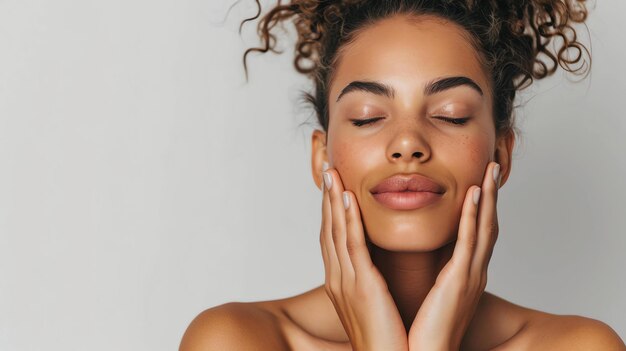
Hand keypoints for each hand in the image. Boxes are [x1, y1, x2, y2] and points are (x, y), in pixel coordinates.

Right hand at [320, 163, 408, 350]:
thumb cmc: (387, 338)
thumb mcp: (374, 304)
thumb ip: (371, 281)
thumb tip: (376, 266)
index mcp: (341, 283)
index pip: (332, 239)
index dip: (331, 211)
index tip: (334, 187)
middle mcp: (337, 279)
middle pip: (328, 230)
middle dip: (327, 199)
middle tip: (327, 170)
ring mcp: (346, 282)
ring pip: (335, 232)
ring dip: (334, 200)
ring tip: (333, 174)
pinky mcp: (361, 286)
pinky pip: (352, 246)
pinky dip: (348, 220)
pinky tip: (348, 199)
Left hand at [407, 161, 501, 350]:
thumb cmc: (425, 330)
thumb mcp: (434, 294)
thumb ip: (436, 273)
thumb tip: (427, 255)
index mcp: (465, 274)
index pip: (477, 232)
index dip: (482, 206)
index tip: (481, 180)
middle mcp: (473, 272)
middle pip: (487, 224)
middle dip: (492, 194)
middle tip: (492, 165)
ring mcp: (470, 276)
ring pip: (484, 227)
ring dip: (488, 196)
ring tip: (489, 169)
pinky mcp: (460, 281)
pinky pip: (469, 243)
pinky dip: (473, 217)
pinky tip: (475, 194)